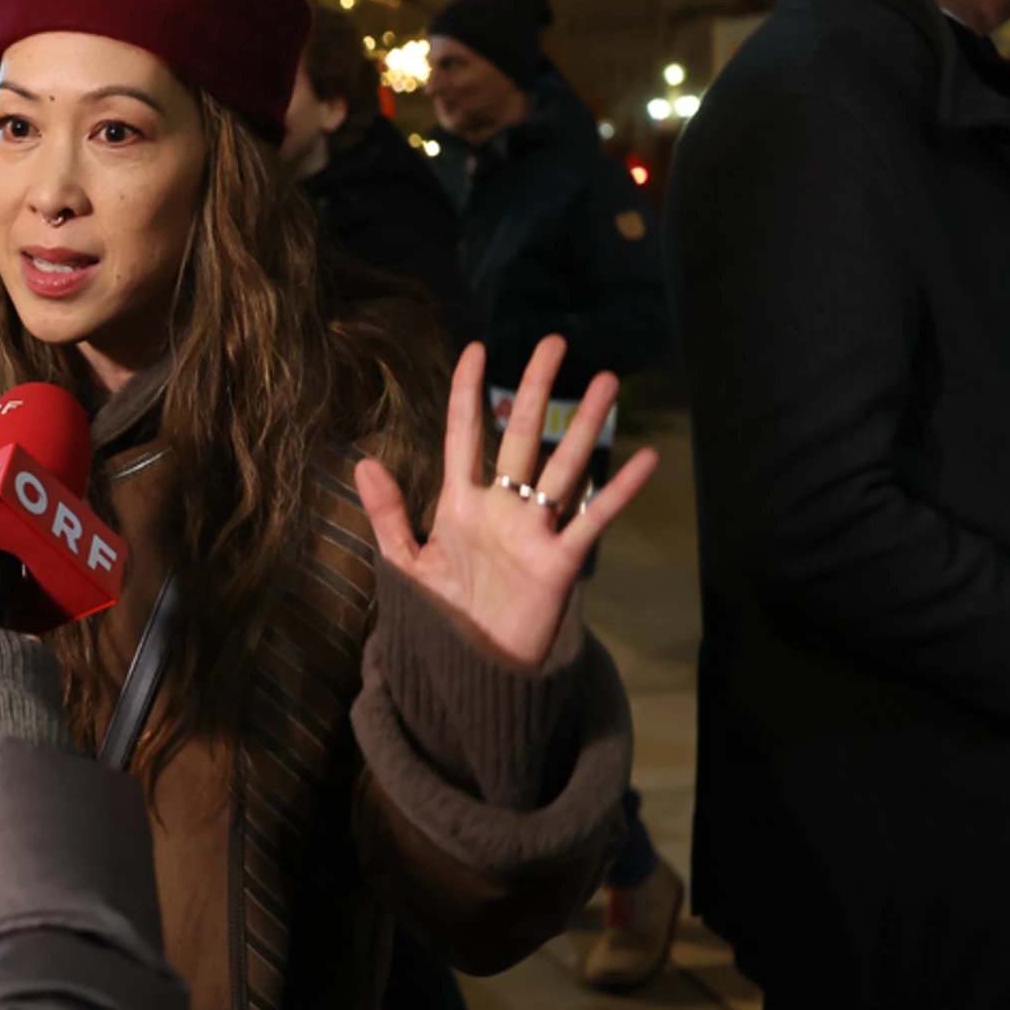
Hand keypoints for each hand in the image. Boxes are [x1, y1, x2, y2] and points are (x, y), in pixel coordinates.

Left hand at [354, 338, 658, 669]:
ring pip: (562, 466)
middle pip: (520, 435)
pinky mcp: (560, 561)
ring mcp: (535, 530)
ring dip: (584, 425)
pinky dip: (619, 490)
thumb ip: (388, 513)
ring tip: (606, 380)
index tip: (477, 348)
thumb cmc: (442, 615)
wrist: (471, 667)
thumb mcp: (407, 562)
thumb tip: (363, 462)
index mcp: (461, 503)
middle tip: (553, 341)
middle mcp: (502, 506)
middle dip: (535, 389)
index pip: (464, 435)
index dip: (468, 393)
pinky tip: (646, 458)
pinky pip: (593, 519)